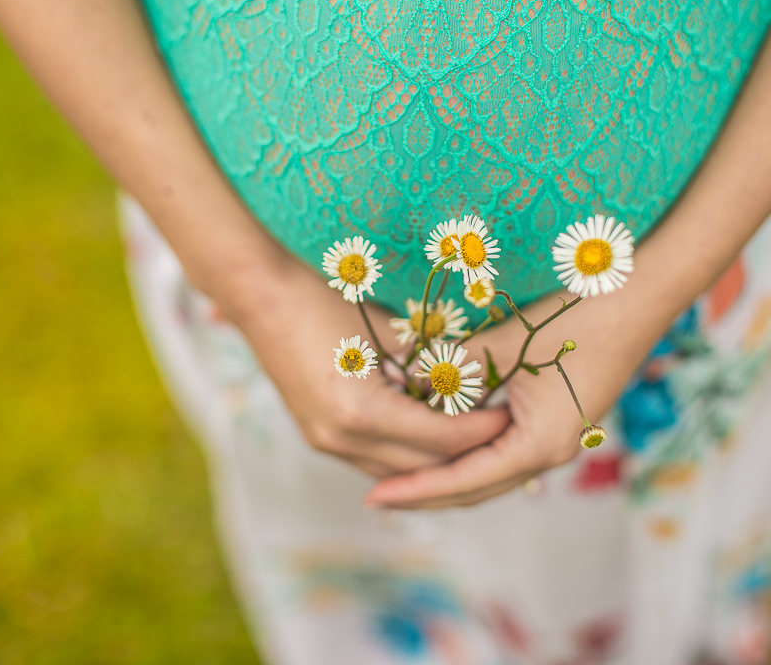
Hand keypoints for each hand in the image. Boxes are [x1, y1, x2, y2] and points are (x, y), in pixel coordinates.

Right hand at [234, 260, 510, 477]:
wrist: (262, 298)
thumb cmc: (325, 302)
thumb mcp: (387, 332)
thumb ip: (430, 361)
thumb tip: (475, 378)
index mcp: (362, 412)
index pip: (440, 437)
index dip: (479, 428)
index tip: (509, 413)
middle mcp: (341, 438)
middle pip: (421, 467)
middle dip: (463, 452)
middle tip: (499, 429)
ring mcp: (324, 441)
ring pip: (395, 471)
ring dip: (433, 458)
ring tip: (469, 434)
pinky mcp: (317, 435)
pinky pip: (371, 458)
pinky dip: (403, 451)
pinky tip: (427, 433)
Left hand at [364, 290, 653, 506]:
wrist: (635, 298)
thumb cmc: (573, 317)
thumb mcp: (503, 344)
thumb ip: (452, 369)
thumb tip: (401, 385)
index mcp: (538, 445)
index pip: (462, 481)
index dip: (416, 490)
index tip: (376, 497)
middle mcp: (549, 455)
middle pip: (475, 489)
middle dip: (425, 493)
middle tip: (377, 496)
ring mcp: (556, 442)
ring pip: (489, 474)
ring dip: (446, 476)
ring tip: (400, 477)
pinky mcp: (556, 424)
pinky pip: (502, 452)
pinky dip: (468, 454)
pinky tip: (439, 445)